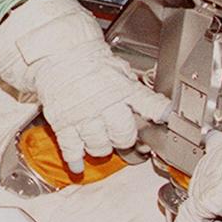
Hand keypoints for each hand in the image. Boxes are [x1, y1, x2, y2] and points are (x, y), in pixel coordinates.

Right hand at [0, 0, 170, 173]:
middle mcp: (104, 103)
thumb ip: (132, 89)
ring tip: (100, 143)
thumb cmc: (85, 61)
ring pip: (99, 146)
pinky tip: (78, 167)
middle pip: (123, 135)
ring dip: (101, 148)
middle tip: (122, 136)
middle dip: (124, 138)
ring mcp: (83, 115)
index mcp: (121, 87)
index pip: (148, 104)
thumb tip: (149, 107)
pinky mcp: (63, 122)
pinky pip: (71, 148)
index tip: (166, 122)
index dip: (160, 114)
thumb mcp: (116, 69)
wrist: (54, 54)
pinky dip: (75, 160)